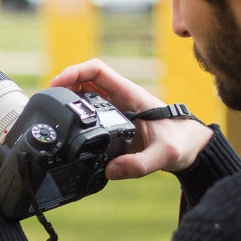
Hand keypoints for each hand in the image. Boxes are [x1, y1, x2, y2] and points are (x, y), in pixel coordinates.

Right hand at [50, 59, 213, 179]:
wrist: (193, 148)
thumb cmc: (183, 143)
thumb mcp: (165, 155)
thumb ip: (140, 164)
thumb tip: (111, 170)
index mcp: (131, 95)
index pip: (98, 71)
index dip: (75, 72)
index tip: (57, 84)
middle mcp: (121, 98)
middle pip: (85, 81)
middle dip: (64, 86)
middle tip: (48, 102)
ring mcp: (117, 109)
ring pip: (85, 94)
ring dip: (67, 99)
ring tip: (51, 112)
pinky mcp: (114, 121)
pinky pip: (90, 110)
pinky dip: (75, 113)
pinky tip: (67, 126)